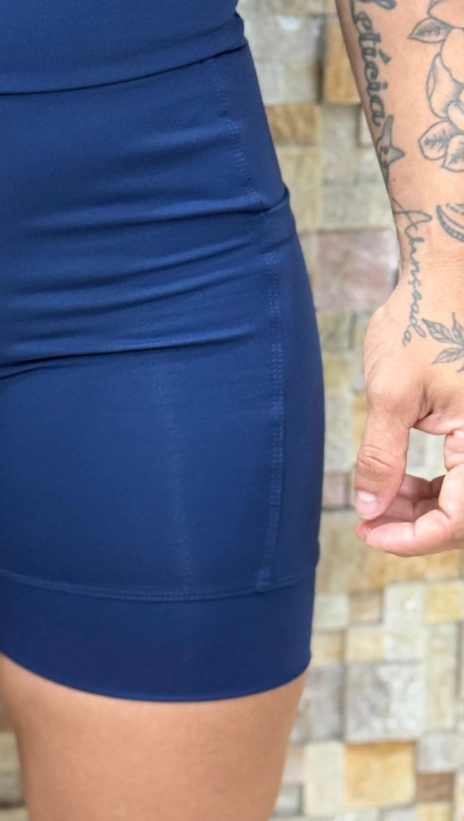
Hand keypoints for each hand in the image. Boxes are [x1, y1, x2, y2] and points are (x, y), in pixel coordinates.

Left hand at [352, 277, 463, 554]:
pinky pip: (462, 474)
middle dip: (415, 527)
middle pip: (463, 515)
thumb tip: (370, 510)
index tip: (369, 535)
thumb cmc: (420, 327)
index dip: (414, 538)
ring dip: (421, 509)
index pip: (459, 518)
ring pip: (462, 498)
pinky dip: (430, 487)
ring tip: (376, 503)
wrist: (441, 282)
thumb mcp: (391, 395)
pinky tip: (396, 484)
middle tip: (367, 524)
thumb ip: (382, 457)